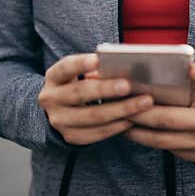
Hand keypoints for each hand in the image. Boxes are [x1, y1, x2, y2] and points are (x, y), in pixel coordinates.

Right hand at [38, 53, 153, 145]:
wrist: (60, 110)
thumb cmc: (78, 84)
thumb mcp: (78, 73)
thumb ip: (95, 69)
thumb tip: (123, 65)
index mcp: (54, 77)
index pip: (65, 67)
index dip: (80, 64)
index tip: (97, 59)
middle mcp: (51, 99)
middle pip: (80, 93)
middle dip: (106, 89)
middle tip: (129, 86)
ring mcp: (58, 120)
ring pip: (91, 116)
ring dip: (120, 110)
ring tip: (143, 103)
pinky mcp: (70, 136)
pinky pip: (96, 134)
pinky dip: (116, 127)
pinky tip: (133, 120)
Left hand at [122, 62, 194, 162]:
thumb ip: (190, 78)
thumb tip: (156, 67)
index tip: (190, 67)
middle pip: (168, 118)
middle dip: (140, 112)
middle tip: (119, 104)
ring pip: (161, 139)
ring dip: (136, 130)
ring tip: (119, 119)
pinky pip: (164, 148)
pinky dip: (144, 139)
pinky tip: (130, 130)